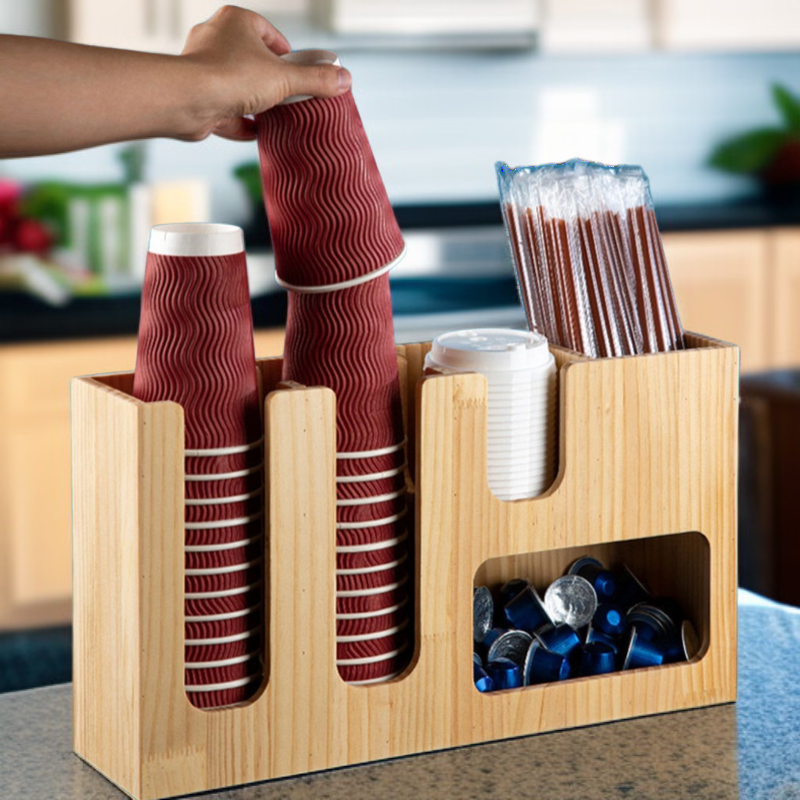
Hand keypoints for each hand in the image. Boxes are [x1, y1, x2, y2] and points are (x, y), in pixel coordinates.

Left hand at [180, 5, 351, 141]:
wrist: (188, 100)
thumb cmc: (229, 77)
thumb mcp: (285, 79)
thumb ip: (316, 80)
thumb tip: (344, 79)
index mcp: (236, 21)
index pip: (270, 34)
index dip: (287, 56)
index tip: (298, 74)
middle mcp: (216, 38)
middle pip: (254, 60)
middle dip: (271, 80)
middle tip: (288, 97)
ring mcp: (203, 66)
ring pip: (237, 84)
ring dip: (255, 101)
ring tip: (272, 115)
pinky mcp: (196, 94)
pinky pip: (223, 108)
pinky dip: (239, 121)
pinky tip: (254, 131)